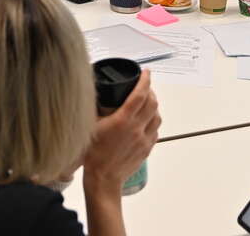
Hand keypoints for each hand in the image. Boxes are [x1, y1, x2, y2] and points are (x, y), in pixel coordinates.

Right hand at [82, 70, 160, 190]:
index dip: (145, 80)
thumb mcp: (92, 125)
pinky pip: (155, 130)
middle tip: (145, 86)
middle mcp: (136, 128)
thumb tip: (99, 95)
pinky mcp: (146, 149)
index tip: (146, 72)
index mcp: (123, 120)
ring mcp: (143, 139)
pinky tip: (145, 121)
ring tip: (147, 102)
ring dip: (154, 106)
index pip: (140, 94)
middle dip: (151, 91)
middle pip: (152, 103)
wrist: (103, 178)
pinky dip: (153, 122)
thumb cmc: (94, 154)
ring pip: (157, 116)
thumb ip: (98, 109)